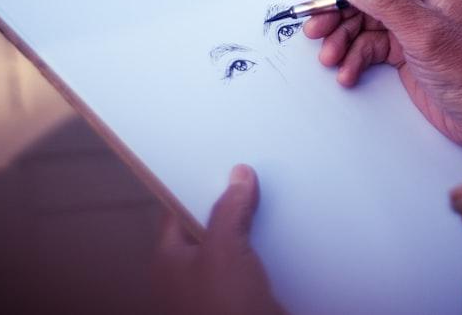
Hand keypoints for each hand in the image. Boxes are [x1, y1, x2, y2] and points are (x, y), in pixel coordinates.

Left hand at [155, 165, 283, 314]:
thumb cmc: (222, 310)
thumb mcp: (222, 251)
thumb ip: (229, 210)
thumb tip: (238, 175)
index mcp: (170, 259)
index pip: (180, 208)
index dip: (200, 184)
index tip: (223, 161)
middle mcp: (191, 271)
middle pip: (213, 223)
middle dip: (236, 203)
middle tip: (257, 174)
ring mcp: (220, 285)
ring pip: (239, 243)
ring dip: (258, 225)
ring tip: (279, 196)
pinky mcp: (247, 296)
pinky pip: (258, 262)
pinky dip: (272, 248)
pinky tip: (290, 231)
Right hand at [303, 0, 461, 149]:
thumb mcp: (426, 32)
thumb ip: (385, 1)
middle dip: (341, 8)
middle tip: (316, 26)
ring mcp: (419, 22)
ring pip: (367, 17)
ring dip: (343, 36)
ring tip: (329, 57)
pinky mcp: (410, 49)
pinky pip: (372, 44)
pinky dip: (355, 57)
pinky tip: (347, 72)